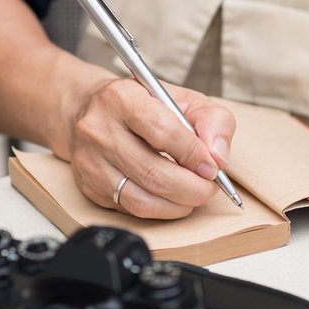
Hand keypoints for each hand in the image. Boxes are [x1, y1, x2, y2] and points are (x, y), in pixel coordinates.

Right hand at [66, 78, 235, 218]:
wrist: (89, 109)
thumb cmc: (144, 104)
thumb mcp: (183, 99)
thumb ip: (213, 120)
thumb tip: (219, 156)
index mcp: (123, 98)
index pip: (164, 132)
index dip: (194, 155)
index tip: (213, 167)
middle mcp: (99, 129)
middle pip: (154, 173)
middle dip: (192, 188)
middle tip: (209, 188)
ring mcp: (90, 161)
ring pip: (142, 200)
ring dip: (179, 204)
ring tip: (194, 195)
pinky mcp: (89, 186)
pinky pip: (131, 209)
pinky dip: (161, 210)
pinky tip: (172, 198)